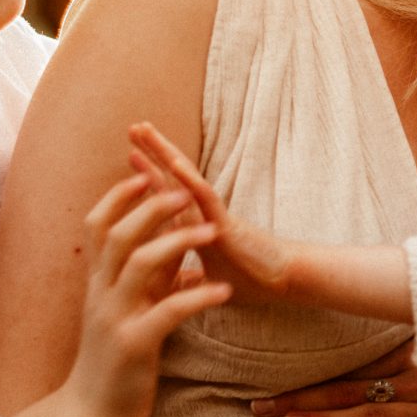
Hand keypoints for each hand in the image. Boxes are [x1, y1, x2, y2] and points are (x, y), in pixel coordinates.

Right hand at [60, 172, 233, 416]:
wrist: (90, 414)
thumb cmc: (114, 363)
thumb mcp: (132, 315)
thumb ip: (153, 285)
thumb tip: (182, 259)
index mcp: (98, 284)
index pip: (98, 226)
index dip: (118, 197)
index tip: (144, 175)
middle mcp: (101, 294)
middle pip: (120, 234)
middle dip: (152, 207)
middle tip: (185, 191)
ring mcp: (115, 318)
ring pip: (141, 264)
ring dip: (179, 242)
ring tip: (213, 231)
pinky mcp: (134, 344)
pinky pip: (168, 311)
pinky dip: (198, 297)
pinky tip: (224, 291)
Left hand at [126, 121, 296, 302]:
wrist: (284, 284)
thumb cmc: (252, 280)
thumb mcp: (210, 280)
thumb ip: (193, 279)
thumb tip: (181, 288)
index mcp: (196, 227)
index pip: (170, 193)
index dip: (151, 172)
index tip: (132, 153)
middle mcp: (203, 215)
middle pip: (173, 177)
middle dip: (153, 152)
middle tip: (134, 127)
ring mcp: (214, 216)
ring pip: (185, 178)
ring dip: (164, 153)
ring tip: (144, 130)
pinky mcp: (227, 225)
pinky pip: (205, 198)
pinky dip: (188, 180)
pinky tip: (172, 162)